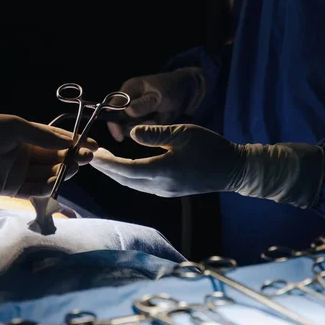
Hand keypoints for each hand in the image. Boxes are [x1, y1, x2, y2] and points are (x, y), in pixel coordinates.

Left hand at [0, 114, 98, 197]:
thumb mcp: (17, 127)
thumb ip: (44, 135)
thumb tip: (70, 142)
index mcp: (27, 137)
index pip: (56, 141)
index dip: (75, 143)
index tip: (93, 146)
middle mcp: (26, 155)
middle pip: (56, 159)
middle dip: (72, 158)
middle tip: (86, 158)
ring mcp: (20, 173)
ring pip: (48, 175)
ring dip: (62, 172)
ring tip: (73, 167)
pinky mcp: (12, 189)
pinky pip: (35, 190)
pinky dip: (48, 187)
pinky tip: (58, 181)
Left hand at [92, 124, 244, 196]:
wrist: (233, 170)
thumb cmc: (211, 147)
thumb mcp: (183, 133)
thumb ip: (156, 134)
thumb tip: (132, 134)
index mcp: (163, 170)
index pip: (126, 169)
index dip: (107, 163)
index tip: (92, 154)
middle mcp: (161, 185)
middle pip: (125, 180)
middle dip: (106, 169)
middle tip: (91, 154)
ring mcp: (165, 191)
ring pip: (132, 184)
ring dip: (116, 173)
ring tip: (103, 160)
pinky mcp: (169, 191)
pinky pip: (142, 185)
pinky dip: (128, 176)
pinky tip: (124, 167)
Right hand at [107, 67, 206, 141]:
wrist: (185, 92)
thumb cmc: (172, 90)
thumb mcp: (160, 96)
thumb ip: (144, 104)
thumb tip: (128, 111)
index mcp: (129, 89)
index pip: (111, 107)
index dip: (113, 123)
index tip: (120, 137)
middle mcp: (127, 99)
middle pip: (118, 120)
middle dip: (133, 126)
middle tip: (154, 120)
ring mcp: (132, 109)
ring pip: (129, 126)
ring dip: (142, 127)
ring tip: (158, 118)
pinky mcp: (139, 117)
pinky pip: (138, 129)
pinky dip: (147, 128)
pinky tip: (157, 120)